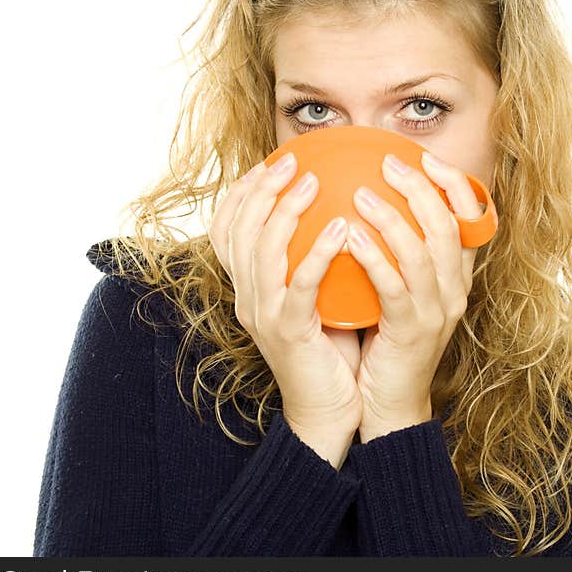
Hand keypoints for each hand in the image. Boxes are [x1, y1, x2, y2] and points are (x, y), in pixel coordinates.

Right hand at [209, 153, 361, 468]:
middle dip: (261, 190)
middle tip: (291, 162)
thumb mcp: (316, 299)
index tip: (268, 164)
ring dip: (285, 212)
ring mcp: (263, 315)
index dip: (241, 194)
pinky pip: (299, 285)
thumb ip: (315, 262)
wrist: (327, 408)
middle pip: (240, 231)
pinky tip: (340, 230)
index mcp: (250, 288)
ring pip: (262, 252)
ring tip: (312, 182)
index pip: (228, 231)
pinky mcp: (288, 332)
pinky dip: (317, 254)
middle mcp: (247, 297)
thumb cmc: (330, 350)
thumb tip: (342, 216)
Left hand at [346, 151, 483, 442]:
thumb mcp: (400, 293)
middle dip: (421, 189)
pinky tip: (351, 237)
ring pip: (424, 253)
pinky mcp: (411, 331)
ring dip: (393, 218)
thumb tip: (370, 208)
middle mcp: (454, 291)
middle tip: (388, 164)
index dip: (452, 185)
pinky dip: (374, 257)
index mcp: (456, 279)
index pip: (470, 221)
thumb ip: (397, 256)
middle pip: (448, 227)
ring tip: (363, 194)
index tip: (423, 158)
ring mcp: (437, 313)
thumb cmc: (387, 343)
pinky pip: (395, 287)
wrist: (389, 403)